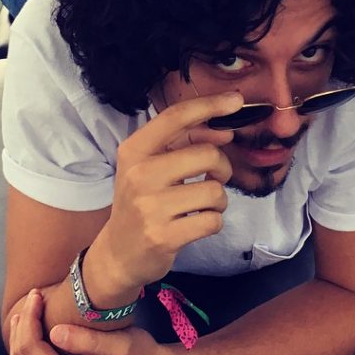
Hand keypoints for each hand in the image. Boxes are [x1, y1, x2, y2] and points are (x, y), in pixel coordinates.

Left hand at [9, 289, 170, 354]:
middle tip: (31, 302)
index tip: (36, 296)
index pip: (31, 350)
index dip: (29, 319)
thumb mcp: (119, 344)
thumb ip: (86, 340)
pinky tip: (28, 352)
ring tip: (25, 319)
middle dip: (22, 327)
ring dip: (19, 346)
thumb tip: (54, 332)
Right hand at [92, 90, 242, 290]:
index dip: (209, 105)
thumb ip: (184, 144)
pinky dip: (212, 222)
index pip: (176, 117)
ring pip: (215, 191)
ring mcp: (150, 207)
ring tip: (201, 206)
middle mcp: (139, 174)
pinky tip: (195, 224)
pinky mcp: (163, 236)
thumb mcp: (151, 167)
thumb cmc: (142, 203)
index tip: (236, 100)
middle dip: (222, 167)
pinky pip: (212, 220)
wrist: (118, 253)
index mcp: (134, 150)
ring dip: (218, 200)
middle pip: (207, 155)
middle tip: (214, 179)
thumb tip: (225, 132)